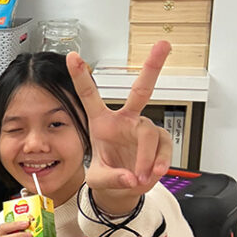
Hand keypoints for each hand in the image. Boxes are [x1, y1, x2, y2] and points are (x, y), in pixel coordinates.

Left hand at [66, 40, 172, 213]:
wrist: (123, 191)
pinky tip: (153, 172)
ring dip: (145, 157)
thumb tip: (129, 177)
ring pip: (149, 134)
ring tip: (139, 175)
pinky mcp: (159, 142)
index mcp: (101, 122)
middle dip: (152, 67)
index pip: (89, 95)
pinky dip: (158, 162)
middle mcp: (125, 120)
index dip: (81, 76)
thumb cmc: (107, 176)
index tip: (72, 57)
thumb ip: (111, 178)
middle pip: (141, 90)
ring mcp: (144, 129)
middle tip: (163, 45)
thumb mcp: (98, 180)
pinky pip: (162, 148)